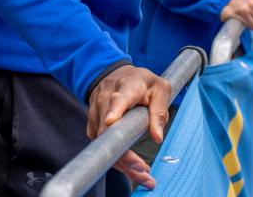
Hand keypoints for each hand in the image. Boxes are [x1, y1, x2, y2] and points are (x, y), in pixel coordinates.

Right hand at [87, 65, 171, 189]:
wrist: (115, 76)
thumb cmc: (141, 82)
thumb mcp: (160, 88)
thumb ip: (160, 110)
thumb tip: (158, 137)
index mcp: (126, 88)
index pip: (118, 99)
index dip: (114, 110)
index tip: (111, 121)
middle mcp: (105, 102)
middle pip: (110, 131)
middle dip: (125, 153)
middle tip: (143, 169)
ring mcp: (96, 116)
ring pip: (105, 145)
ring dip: (124, 164)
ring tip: (144, 177)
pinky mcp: (93, 129)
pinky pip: (104, 148)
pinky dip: (119, 161)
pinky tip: (134, 171)